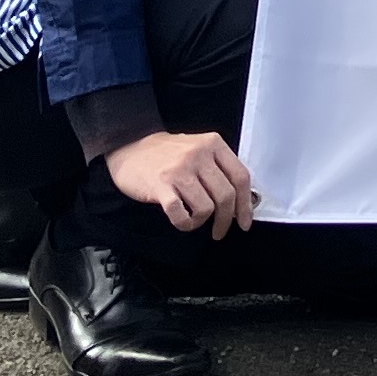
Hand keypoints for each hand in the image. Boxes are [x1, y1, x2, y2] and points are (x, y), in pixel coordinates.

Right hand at [103, 128, 256, 238]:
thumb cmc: (167, 153)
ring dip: (202, 222)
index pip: (240, 177)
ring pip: (206, 207)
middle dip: (226, 220)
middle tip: (220, 231)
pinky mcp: (161, 185)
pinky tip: (182, 221)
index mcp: (213, 144)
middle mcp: (199, 154)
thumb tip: (241, 200)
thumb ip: (219, 168)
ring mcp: (179, 170)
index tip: (245, 221)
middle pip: (226, 195)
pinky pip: (180, 214)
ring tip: (194, 220)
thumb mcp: (199, 149)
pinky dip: (185, 224)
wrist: (130, 146)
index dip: (246, 204)